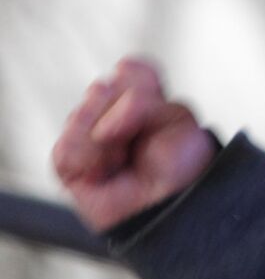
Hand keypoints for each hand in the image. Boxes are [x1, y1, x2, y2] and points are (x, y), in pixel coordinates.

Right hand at [51, 57, 215, 231]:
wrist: (172, 207)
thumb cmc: (182, 168)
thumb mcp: (177, 120)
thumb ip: (142, 98)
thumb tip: (98, 91)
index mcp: (144, 103)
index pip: (131, 71)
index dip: (136, 77)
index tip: (151, 95)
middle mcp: (111, 116)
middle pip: (104, 89)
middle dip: (126, 111)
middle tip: (140, 135)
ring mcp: (88, 138)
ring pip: (81, 114)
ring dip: (108, 137)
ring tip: (126, 158)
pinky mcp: (68, 164)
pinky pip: (67, 147)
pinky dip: (90, 157)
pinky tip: (106, 170)